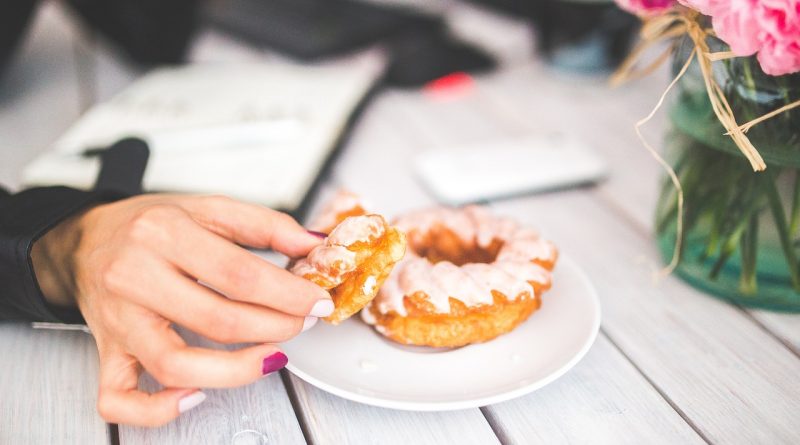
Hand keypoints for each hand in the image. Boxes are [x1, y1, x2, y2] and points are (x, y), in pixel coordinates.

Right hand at [31, 194, 330, 425]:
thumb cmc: (150, 226)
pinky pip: (119, 398)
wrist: (85, 240)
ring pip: (175, 365)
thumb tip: (315, 244)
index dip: (288, 294)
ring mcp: (118, 321)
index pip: (238, 274)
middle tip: (301, 324)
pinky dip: (157, 410)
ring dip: (236, 370)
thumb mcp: (208, 208)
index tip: (317, 302)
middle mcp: (135, 277)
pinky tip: (196, 396)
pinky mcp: (105, 352)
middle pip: (217, 320)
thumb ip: (265, 225)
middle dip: (274, 328)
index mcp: (163, 233)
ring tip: (270, 356)